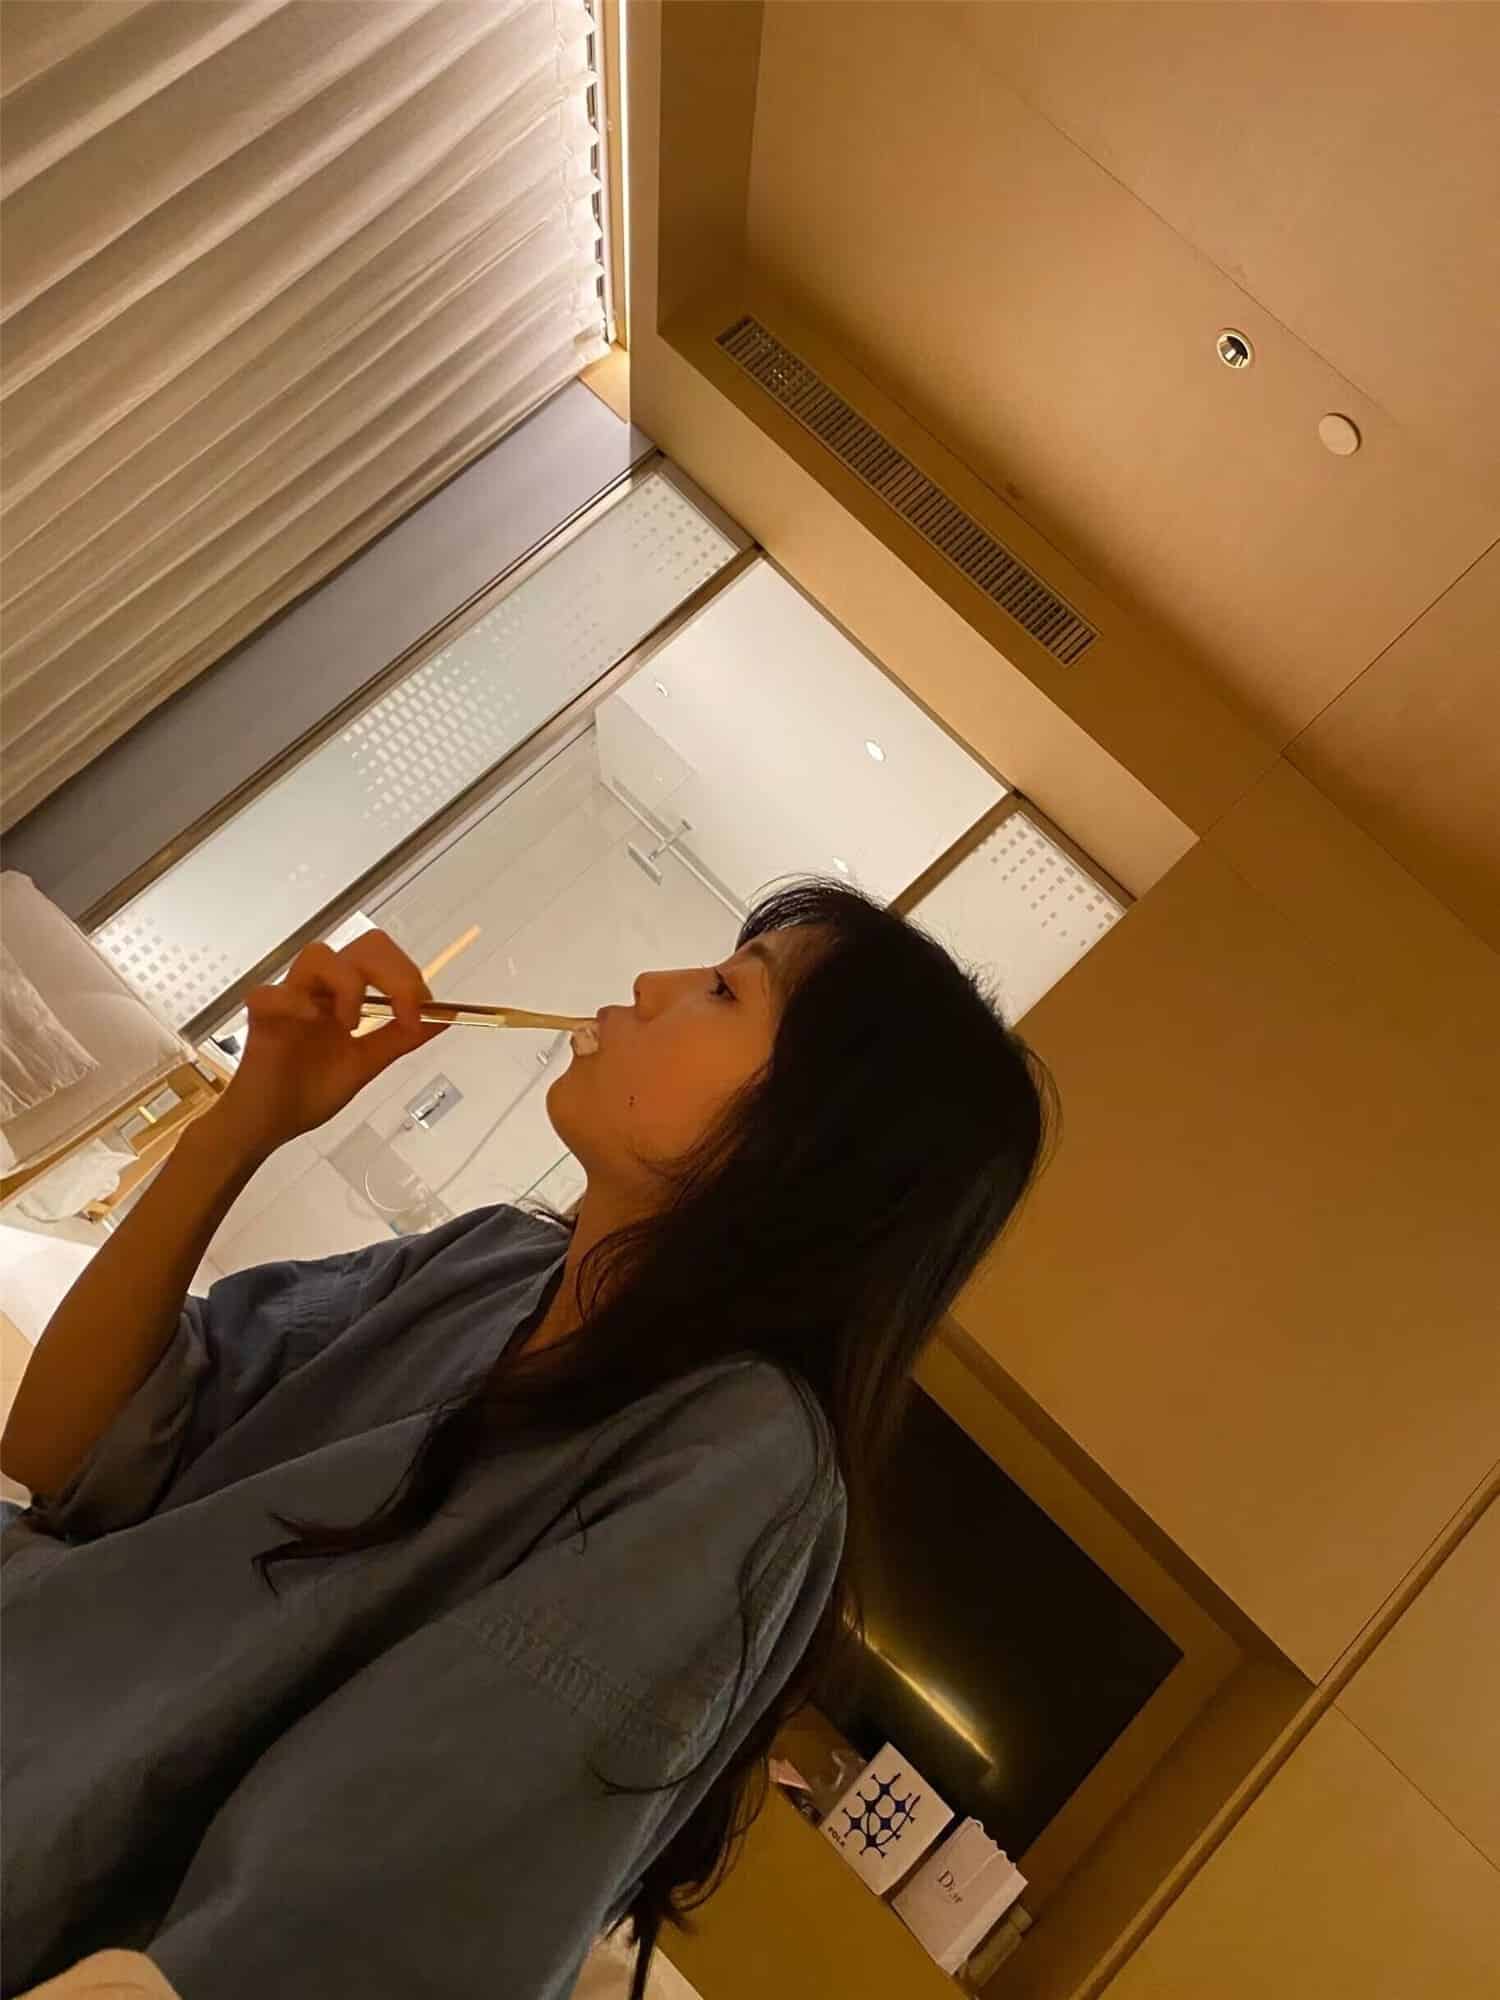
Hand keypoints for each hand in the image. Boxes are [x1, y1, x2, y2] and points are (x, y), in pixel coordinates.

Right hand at [211, 931, 450, 1154]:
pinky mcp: (262, 1017)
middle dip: (393, 973)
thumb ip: (399, 1039)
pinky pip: (273, 992)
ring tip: (350, 1025)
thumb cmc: (310, 1090)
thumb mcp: (366, 1063)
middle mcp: (320, 988)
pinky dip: (297, 1002)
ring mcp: (289, 997)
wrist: (269, 1124)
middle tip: (400, 1011)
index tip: (419, 1014)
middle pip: (363, 946)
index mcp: (345, 994)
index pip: (382, 957)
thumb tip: (442, 1018)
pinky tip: (312, 1023)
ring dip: (348, 984)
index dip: (408, 977)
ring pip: (319, 955)